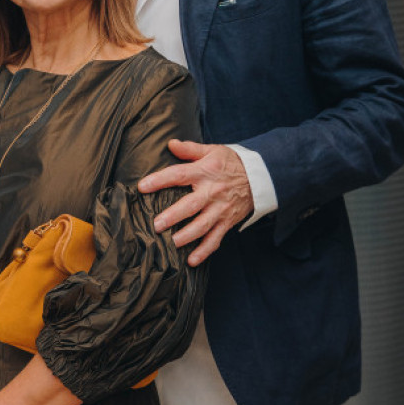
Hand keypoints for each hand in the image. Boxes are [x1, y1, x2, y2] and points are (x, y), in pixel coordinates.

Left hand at [139, 139, 252, 266]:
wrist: (261, 177)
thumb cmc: (231, 163)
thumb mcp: (212, 151)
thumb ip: (190, 149)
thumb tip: (170, 144)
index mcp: (204, 172)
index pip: (179, 175)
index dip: (160, 180)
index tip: (142, 187)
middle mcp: (211, 192)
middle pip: (191, 206)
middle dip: (173, 216)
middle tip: (156, 225)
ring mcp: (220, 210)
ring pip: (202, 226)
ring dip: (186, 237)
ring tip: (170, 244)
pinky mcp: (227, 222)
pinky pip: (215, 239)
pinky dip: (204, 251)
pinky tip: (191, 261)